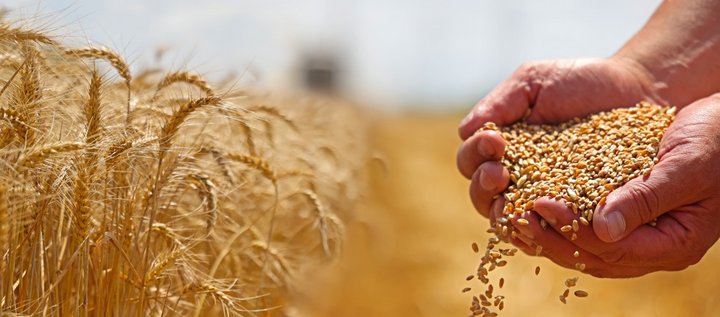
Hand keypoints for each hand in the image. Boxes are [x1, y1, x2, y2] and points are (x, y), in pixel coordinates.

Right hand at [457, 57, 661, 217]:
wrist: (636, 91)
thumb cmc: (579, 82)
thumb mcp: (533, 81)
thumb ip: (499, 102)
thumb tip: (466, 131)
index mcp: (499, 150)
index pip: (470, 162)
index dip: (475, 154)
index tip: (495, 140)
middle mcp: (514, 180)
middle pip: (481, 196)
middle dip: (484, 185)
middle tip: (501, 173)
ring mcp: (542, 202)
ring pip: (509, 221)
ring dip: (506, 214)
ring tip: (517, 202)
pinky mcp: (573, 217)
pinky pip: (549, 234)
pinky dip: (543, 233)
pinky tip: (548, 222)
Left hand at [508, 93, 719, 276]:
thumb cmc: (718, 140)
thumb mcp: (686, 165)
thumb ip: (646, 198)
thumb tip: (601, 229)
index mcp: (674, 243)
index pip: (612, 250)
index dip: (572, 229)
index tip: (538, 203)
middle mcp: (653, 245)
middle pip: (590, 255)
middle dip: (548, 236)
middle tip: (511, 213)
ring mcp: (638, 232)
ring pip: (583, 245)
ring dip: (546, 230)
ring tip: (510, 210)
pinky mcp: (625, 212)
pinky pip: (585, 223)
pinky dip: (557, 214)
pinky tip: (530, 197)